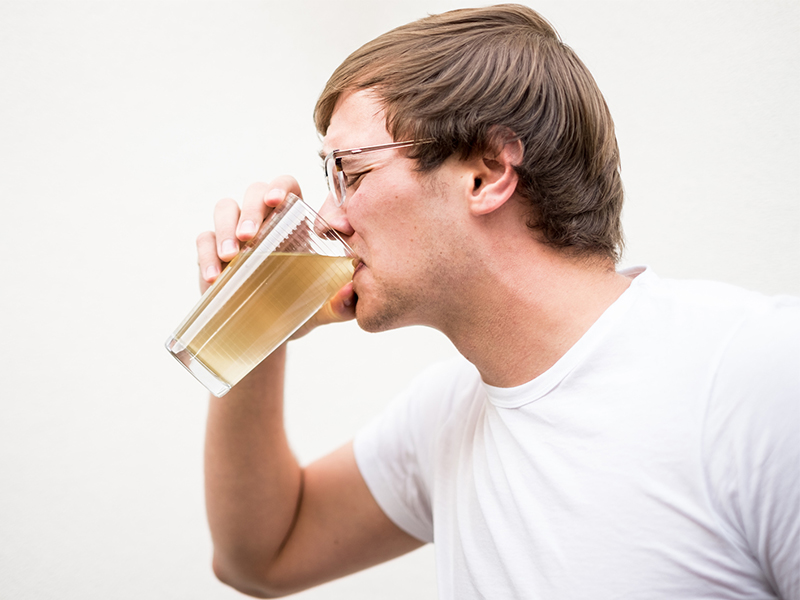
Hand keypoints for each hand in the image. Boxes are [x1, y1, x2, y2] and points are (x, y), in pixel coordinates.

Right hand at [194, 177, 356, 333]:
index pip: (287, 186)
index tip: (276, 201)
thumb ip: (342, 304)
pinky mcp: (212, 250)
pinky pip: (204, 238)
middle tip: (250, 237)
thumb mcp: (324, 308)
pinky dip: (207, 253)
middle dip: (251, 210)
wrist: (267, 333)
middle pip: (254, 192)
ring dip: (226, 228)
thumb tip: (351, 293)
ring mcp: (235, 231)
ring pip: (225, 208)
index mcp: (294, 221)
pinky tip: (214, 277)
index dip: (280, 186)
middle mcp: (264, 219)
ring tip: (232, 256)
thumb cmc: (299, 310)